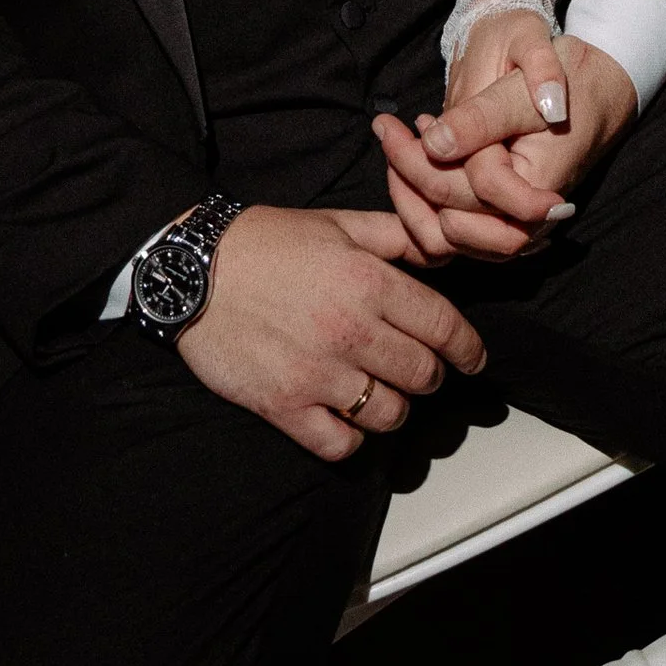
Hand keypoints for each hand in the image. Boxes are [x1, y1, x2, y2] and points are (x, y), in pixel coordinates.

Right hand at [172, 203, 484, 460]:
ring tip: (381, 391)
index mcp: (367, 280)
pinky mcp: (285, 405)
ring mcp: (317, 372)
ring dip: (394, 407)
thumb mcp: (336, 222)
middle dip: (430, 374)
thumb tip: (440, 249)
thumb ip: (393, 236)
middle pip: (423, 375)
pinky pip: (341, 443)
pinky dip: (351, 437)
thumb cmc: (265, 241)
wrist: (192, 270)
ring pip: (390, 414)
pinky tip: (344, 416)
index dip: (468, 348)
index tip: (473, 359)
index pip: (443, 326)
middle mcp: (350, 330)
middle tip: (419, 369)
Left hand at [376, 32, 635, 263]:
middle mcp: (528, 225)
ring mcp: (515, 229)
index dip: (416, 160)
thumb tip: (435, 144)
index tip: (387, 122)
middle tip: (384, 129)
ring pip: (448, 241)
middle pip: (449, 219)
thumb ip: (483, 119)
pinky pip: (456, 238)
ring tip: (396, 148)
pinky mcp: (504, 225)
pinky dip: (427, 211)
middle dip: (407, 174)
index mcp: (536, 193)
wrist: (598, 89)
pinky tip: (416, 167)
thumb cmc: (569, 79)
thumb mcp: (524, 87)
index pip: (461, 191)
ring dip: (413, 199)